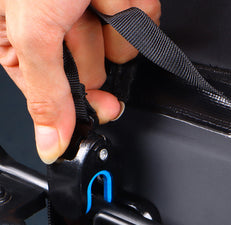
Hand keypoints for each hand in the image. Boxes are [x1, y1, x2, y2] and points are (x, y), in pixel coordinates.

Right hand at [0, 0, 160, 163]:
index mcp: (25, 42)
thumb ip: (45, 94)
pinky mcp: (125, 4)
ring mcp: (94, 15)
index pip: (57, 95)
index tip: (101, 112)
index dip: (81, 106)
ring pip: (123, 50)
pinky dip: (138, 9)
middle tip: (83, 19)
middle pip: (94, 75)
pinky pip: (144, 25)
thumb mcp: (31, 31)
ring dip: (118, 24)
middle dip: (97, 53)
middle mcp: (60, 31)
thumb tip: (49, 143)